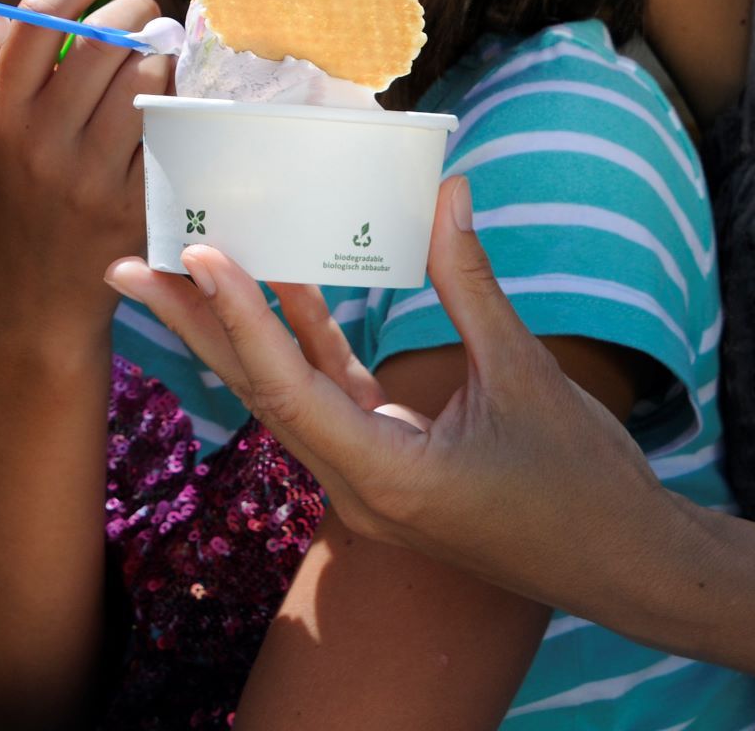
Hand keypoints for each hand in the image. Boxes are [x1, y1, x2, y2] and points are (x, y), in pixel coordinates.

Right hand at [0, 0, 169, 335]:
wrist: (36, 293)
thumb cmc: (28, 196)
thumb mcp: (8, 131)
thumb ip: (41, 72)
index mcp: (2, 111)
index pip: (40, 18)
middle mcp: (39, 140)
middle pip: (104, 43)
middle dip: (140, 15)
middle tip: (150, 18)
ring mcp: (89, 175)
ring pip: (146, 81)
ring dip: (165, 59)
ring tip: (162, 62)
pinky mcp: (134, 205)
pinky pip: (172, 130)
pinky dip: (183, 106)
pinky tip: (179, 105)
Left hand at [107, 176, 696, 624]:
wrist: (627, 564)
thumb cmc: (583, 483)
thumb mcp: (524, 374)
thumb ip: (471, 284)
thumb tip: (445, 190)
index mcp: (384, 477)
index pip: (288, 388)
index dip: (239, 318)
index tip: (198, 253)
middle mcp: (358, 486)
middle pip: (257, 391)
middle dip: (192, 326)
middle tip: (127, 262)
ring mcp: (368, 480)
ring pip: (283, 392)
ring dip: (233, 329)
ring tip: (178, 264)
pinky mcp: (389, 465)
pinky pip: (328, 396)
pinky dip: (303, 340)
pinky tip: (284, 282)